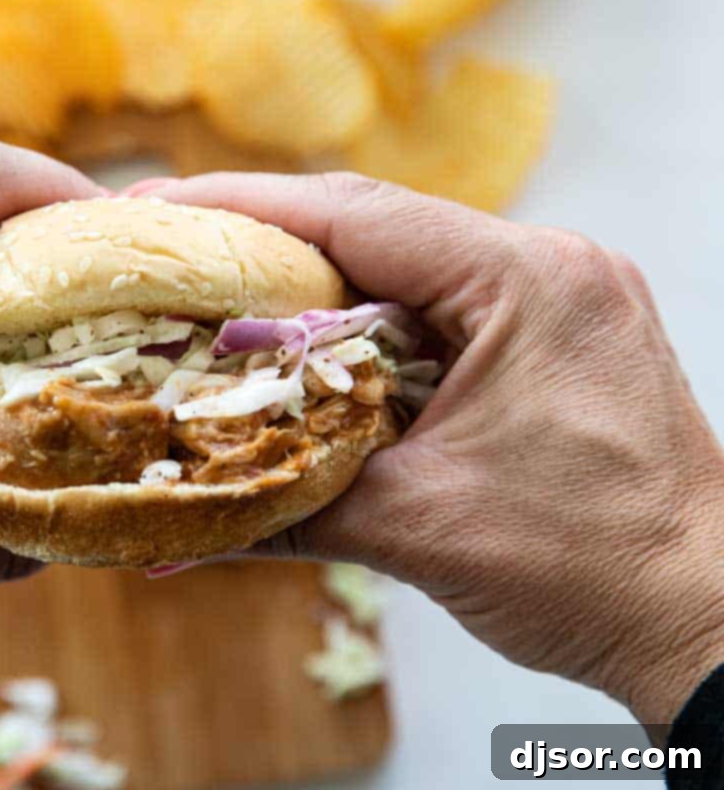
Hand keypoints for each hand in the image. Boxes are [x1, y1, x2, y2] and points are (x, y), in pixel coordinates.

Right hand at [136, 173, 723, 724]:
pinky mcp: (547, 344)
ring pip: (403, 273)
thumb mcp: (419, 528)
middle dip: (267, 244)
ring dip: (312, 290)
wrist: (699, 621)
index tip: (159, 207)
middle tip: (168, 251)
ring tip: (213, 298)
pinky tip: (300, 350)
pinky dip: (361, 332)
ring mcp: (554, 304)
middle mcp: (548, 271)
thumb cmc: (593, 571)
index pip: (359, 216)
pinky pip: (434, 314)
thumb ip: (288, 509)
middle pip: (376, 232)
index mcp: (529, 284)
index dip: (245, 207)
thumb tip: (176, 520)